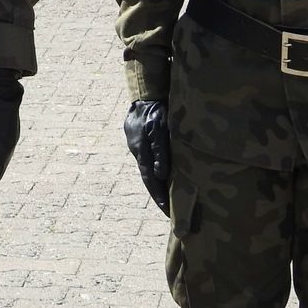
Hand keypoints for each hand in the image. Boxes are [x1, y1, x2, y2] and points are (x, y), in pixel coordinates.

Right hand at [123, 99, 169, 215]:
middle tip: (170, 212)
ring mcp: (138, 145)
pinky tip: (164, 174)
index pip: (151, 181)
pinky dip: (157, 170)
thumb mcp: (158, 130)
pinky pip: (149, 159)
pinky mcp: (140, 139)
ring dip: (158, 183)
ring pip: (149, 168)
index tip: (168, 213)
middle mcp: (138, 152)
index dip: (160, 197)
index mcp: (141, 152)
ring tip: (169, 198)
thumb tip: (161, 175)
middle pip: (149, 178)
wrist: (144, 93)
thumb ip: (159, 151)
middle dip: (159, 195)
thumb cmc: (154, 111)